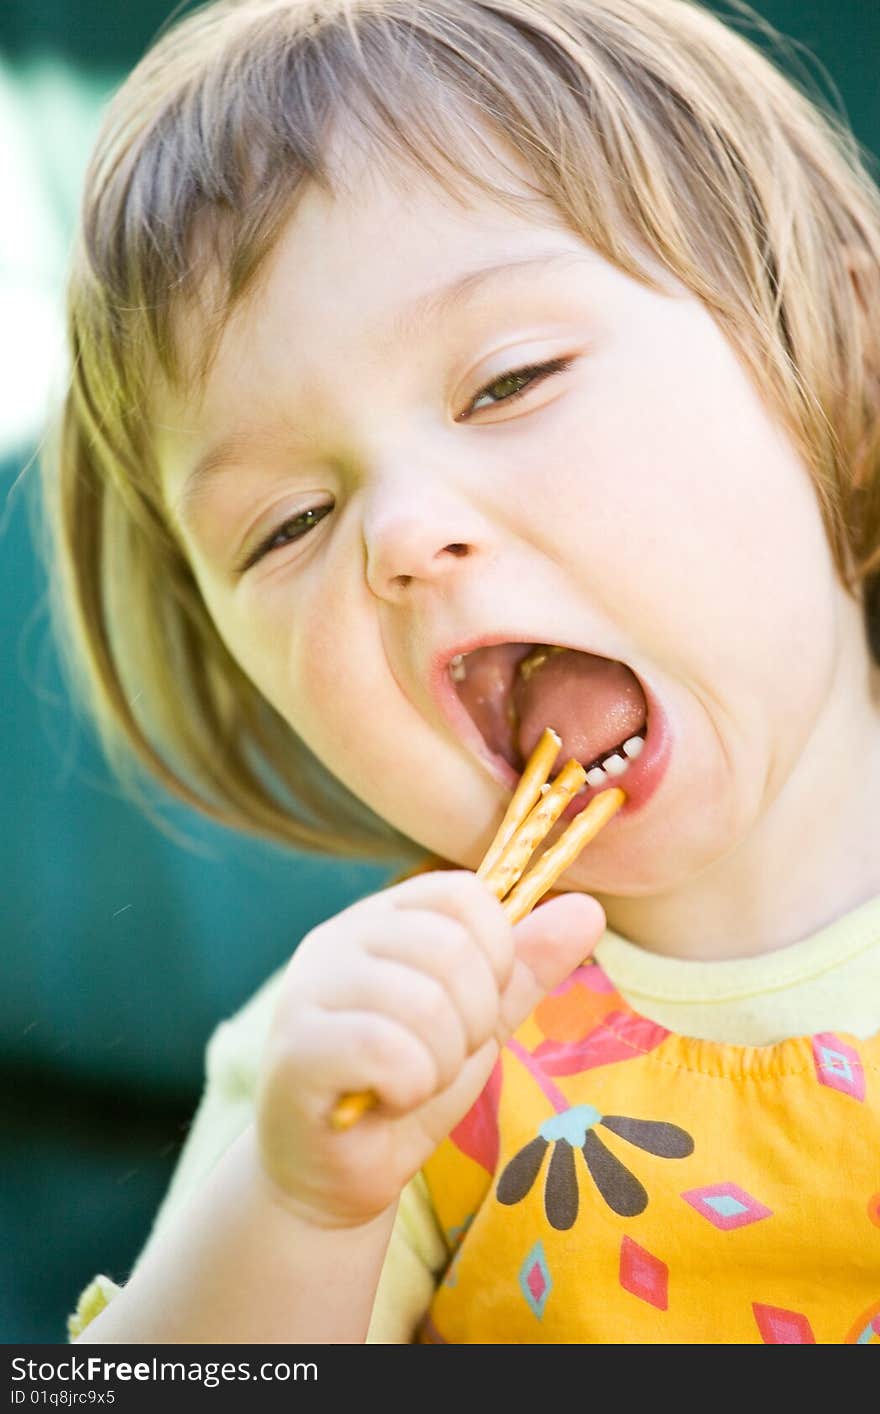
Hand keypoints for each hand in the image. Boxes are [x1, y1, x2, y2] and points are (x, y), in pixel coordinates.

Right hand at [255, 870, 604, 1228]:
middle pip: (452, 948)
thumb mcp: (480, 1021)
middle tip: (441, 1057)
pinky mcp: (296, 1047)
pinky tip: (387, 1100)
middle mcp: (337, 939)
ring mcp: (308, 989)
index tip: (477, 1006)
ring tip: (411, 1082)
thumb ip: (526, 967)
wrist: (337, 1177)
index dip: (496, 955)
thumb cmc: (407, 1087)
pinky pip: (388, 1049)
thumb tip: (589, 908)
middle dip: (475, 1022)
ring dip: (441, 1063)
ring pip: (426, 1004)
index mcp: (381, 918)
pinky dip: (410, 1087)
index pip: (464, 893)